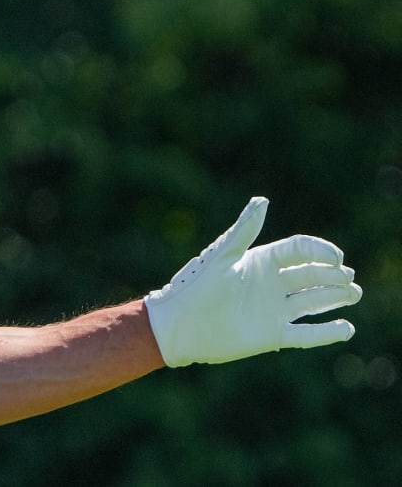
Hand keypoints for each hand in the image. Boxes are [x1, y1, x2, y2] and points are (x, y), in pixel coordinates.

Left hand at [145, 196, 361, 366]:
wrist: (180, 326)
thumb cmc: (197, 286)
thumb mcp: (223, 255)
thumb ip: (244, 230)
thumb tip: (262, 200)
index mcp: (260, 260)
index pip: (299, 251)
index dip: (320, 251)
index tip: (337, 258)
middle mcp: (271, 284)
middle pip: (312, 275)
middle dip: (333, 275)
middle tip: (349, 278)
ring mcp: (273, 310)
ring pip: (314, 302)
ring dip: (336, 298)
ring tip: (355, 293)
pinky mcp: (273, 336)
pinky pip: (307, 334)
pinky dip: (327, 332)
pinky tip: (346, 328)